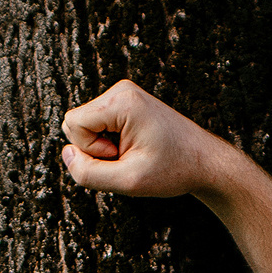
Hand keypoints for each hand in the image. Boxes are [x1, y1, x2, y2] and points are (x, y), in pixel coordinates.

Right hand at [61, 79, 235, 200]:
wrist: (206, 162)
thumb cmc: (173, 170)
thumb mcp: (128, 182)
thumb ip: (88, 173)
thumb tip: (66, 154)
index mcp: (122, 100)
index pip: (73, 124)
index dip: (91, 150)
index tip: (121, 156)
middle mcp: (121, 91)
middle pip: (75, 123)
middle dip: (95, 149)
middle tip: (130, 158)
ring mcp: (124, 96)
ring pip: (85, 127)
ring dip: (103, 149)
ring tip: (134, 154)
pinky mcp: (127, 105)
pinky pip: (98, 128)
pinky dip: (110, 145)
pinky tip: (136, 150)